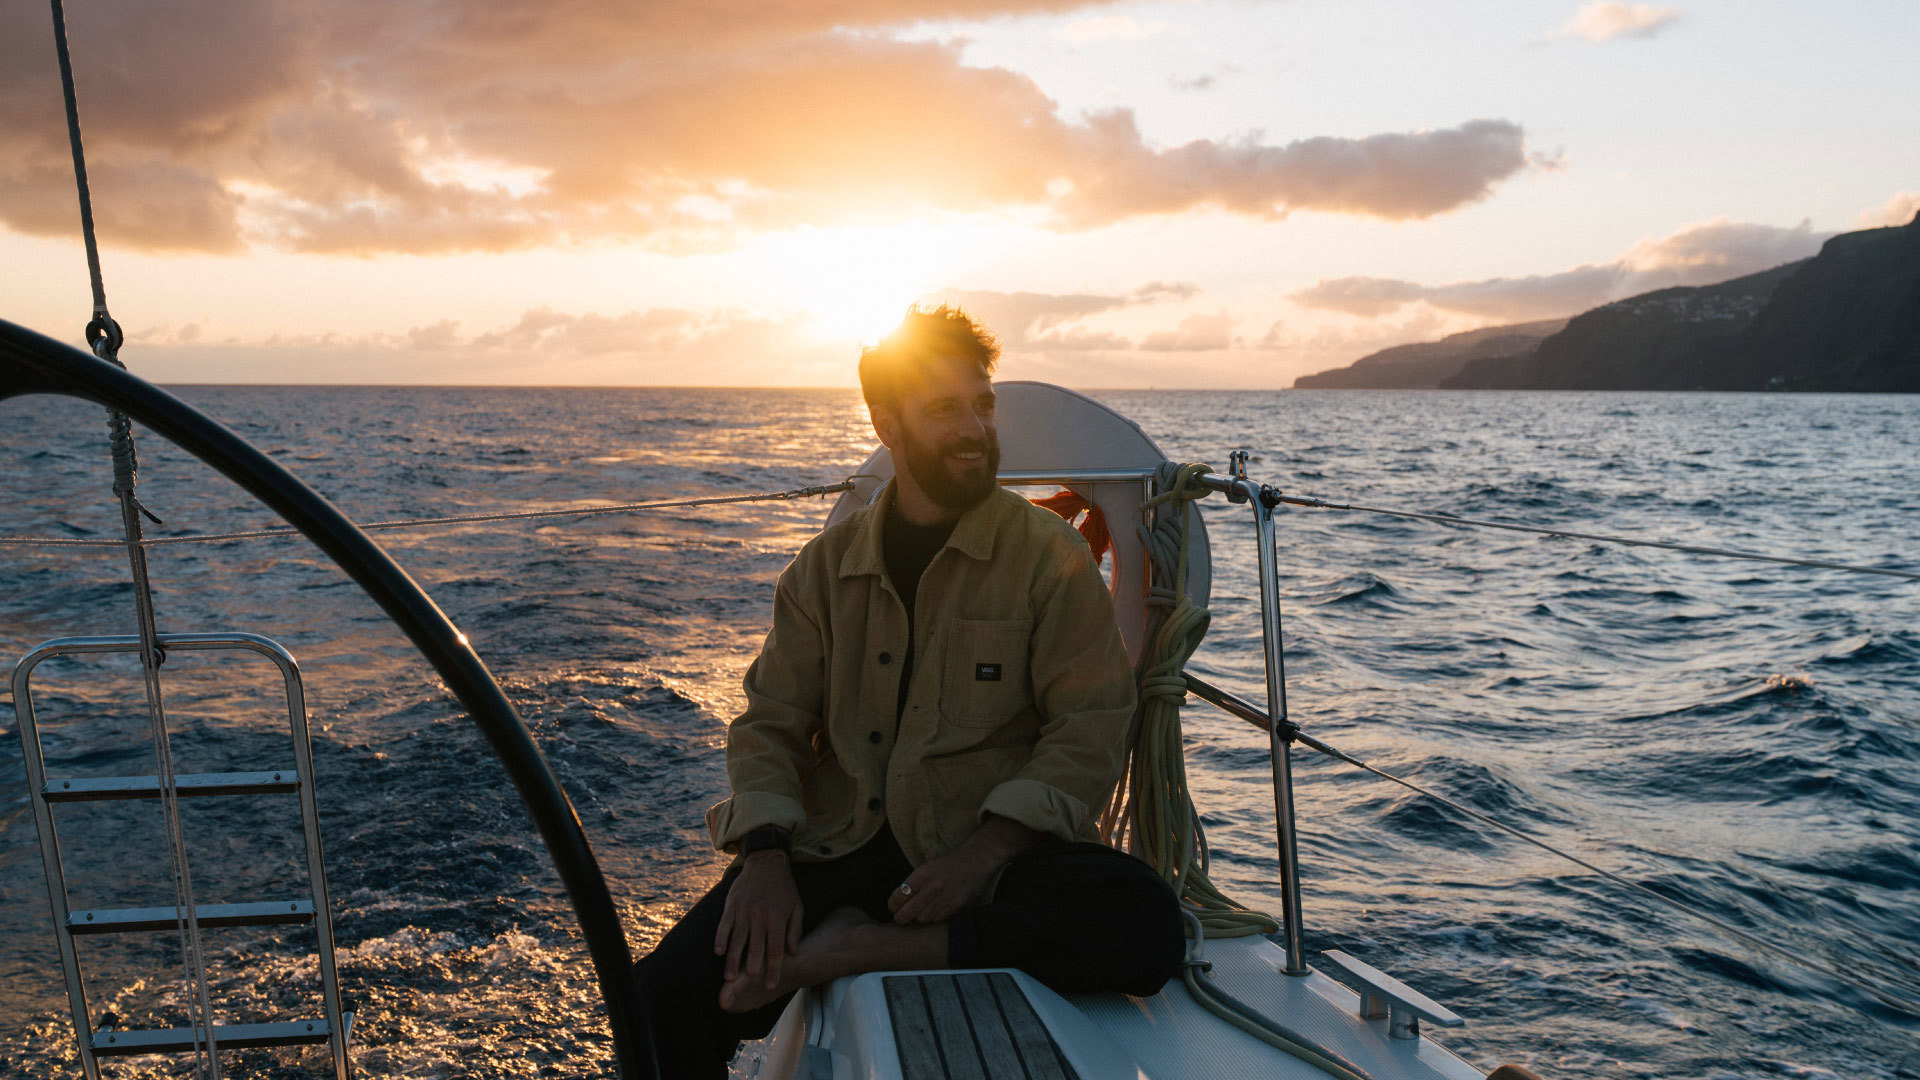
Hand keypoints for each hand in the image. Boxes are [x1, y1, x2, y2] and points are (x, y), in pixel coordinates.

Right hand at [714, 851, 802, 992]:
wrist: (767, 862)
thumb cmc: (784, 887)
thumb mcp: (797, 906)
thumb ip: (794, 929)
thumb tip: (792, 952)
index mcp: (777, 918)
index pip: (775, 949)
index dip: (773, 969)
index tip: (771, 984)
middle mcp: (759, 916)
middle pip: (755, 946)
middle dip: (751, 966)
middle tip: (747, 982)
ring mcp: (744, 910)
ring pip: (737, 939)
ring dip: (733, 959)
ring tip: (729, 977)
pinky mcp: (732, 904)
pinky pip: (724, 924)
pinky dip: (720, 938)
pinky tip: (718, 951)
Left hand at [888, 816, 1044, 924]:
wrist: (978, 858)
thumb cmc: (952, 861)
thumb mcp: (929, 866)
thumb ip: (915, 882)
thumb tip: (900, 901)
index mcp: (921, 874)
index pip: (898, 897)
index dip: (893, 905)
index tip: (893, 907)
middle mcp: (931, 887)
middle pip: (907, 913)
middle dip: (901, 917)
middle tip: (900, 918)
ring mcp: (944, 897)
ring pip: (922, 919)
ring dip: (920, 917)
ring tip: (923, 910)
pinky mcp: (956, 905)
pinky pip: (938, 919)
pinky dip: (935, 917)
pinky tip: (937, 909)